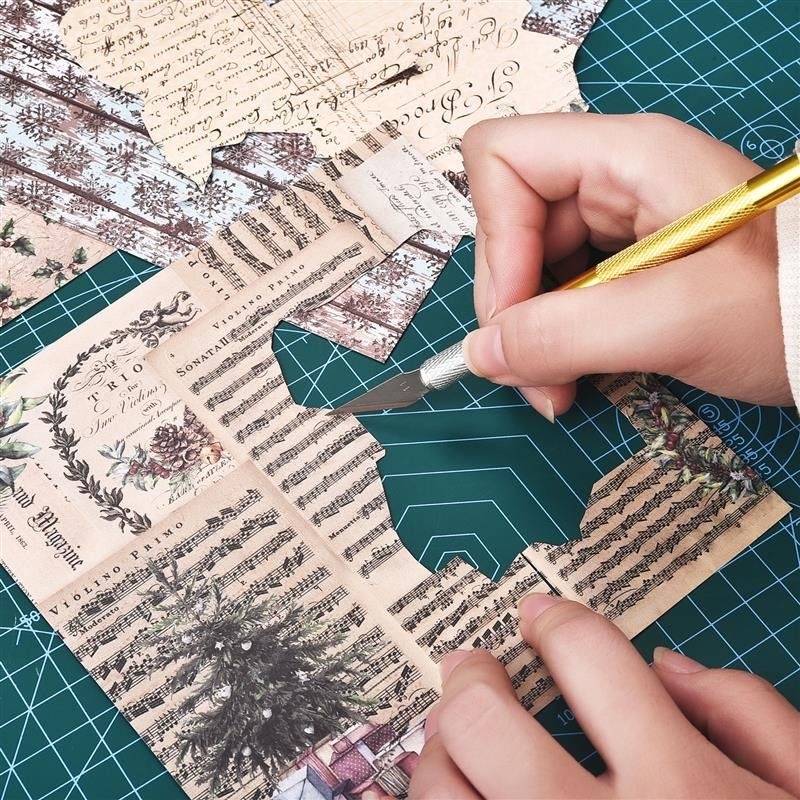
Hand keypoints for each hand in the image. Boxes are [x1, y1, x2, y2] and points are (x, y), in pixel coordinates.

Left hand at [409, 594, 799, 798]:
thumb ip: (750, 716)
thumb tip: (665, 665)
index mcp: (681, 784)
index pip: (587, 656)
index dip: (555, 620)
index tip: (538, 616)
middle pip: (483, 720)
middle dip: (472, 678)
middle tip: (473, 668)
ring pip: (442, 792)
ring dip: (440, 751)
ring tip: (457, 739)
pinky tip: (436, 799)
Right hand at [459, 113, 792, 419]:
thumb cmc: (789, 307)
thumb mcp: (678, 319)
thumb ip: (569, 334)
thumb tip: (481, 353)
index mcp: (626, 159)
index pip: (505, 160)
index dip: (494, 238)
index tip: (515, 315)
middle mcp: (614, 182)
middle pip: (509, 224)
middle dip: (510, 306)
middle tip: (533, 377)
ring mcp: (621, 225)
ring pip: (528, 268)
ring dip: (529, 334)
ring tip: (555, 390)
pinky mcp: (628, 268)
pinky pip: (560, 295)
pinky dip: (555, 341)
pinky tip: (573, 377)